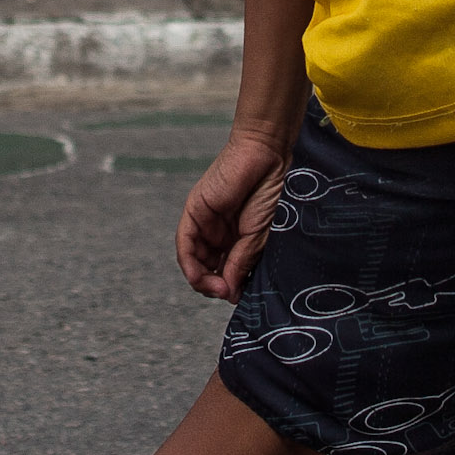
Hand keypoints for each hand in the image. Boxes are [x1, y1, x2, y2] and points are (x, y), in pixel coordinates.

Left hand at [176, 129, 292, 301]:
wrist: (266, 156)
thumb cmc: (270, 191)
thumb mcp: (259, 235)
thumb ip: (241, 262)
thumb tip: (231, 292)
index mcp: (236, 239)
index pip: (225, 272)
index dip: (229, 288)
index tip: (238, 297)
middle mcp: (218, 234)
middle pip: (208, 270)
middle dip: (214, 286)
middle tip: (228, 294)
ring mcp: (205, 224)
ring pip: (194, 261)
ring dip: (202, 280)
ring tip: (219, 288)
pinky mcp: (193, 212)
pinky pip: (185, 244)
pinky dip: (189, 264)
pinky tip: (200, 277)